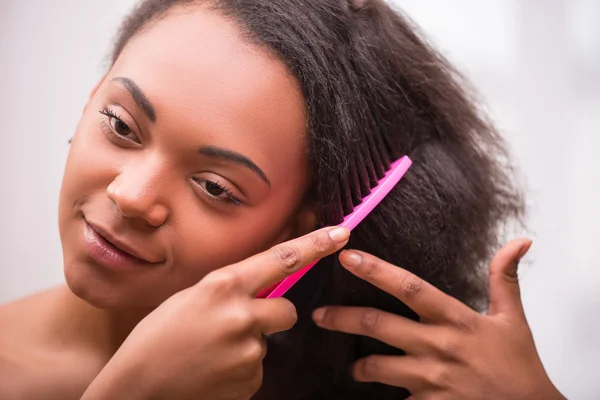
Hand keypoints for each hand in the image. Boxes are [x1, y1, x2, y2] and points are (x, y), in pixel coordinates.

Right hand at [82, 226, 349, 399]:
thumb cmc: (154, 340)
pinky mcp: (249, 381)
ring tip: (210, 353)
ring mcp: (248, 351)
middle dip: (273, 315)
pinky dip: (240, 370)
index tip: (340, 234)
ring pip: (267, 341)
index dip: (314, 245)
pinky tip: (212, 372)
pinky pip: (257, 369)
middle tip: (238, 324)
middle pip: (287, 309)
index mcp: (223, 286)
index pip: (280, 259)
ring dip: (248, 345)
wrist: (135, 390)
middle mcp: (241, 315)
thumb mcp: (188, 299)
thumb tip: (259, 289)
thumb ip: (229, 290)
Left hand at [312, 239, 565, 399]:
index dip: (376, 270)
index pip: (409, 288)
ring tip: (351, 364)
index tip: (347, 257)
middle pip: (379, 325)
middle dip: (342, 318)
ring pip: (378, 367)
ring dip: (359, 366)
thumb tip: (519, 242)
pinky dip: (382, 395)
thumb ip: (504, 278)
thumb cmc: (519, 366)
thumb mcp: (513, 318)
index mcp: (456, 319)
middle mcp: (438, 346)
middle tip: (318, 314)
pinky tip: (374, 395)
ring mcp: (431, 379)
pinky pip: (395, 399)